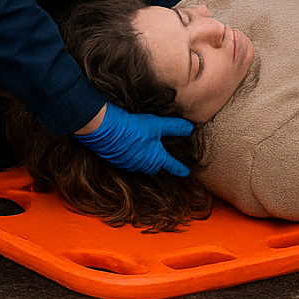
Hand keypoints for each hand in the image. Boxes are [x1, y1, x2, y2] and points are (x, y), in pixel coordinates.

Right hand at [75, 102, 193, 176]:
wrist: (107, 130)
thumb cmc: (134, 128)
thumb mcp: (157, 125)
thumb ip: (174, 127)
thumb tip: (190, 128)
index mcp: (155, 158)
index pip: (172, 165)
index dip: (180, 168)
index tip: (186, 172)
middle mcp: (143, 164)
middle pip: (154, 168)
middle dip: (160, 165)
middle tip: (164, 161)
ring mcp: (129, 164)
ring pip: (140, 166)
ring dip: (145, 161)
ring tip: (146, 153)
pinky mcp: (117, 160)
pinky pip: (128, 162)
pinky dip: (132, 157)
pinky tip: (130, 149)